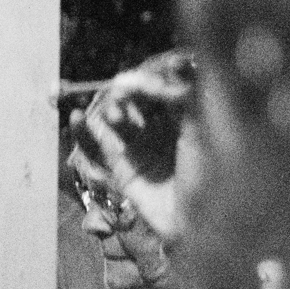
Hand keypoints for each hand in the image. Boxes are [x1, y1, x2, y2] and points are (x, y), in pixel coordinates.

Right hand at [73, 52, 194, 240]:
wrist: (202, 223)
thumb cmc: (213, 174)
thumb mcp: (205, 125)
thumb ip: (184, 91)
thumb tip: (160, 65)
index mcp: (191, 117)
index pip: (165, 87)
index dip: (151, 79)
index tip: (142, 77)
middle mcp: (165, 130)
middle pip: (138, 100)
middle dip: (129, 92)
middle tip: (123, 91)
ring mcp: (142, 148)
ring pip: (118, 118)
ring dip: (113, 110)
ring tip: (116, 112)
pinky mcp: (121, 168)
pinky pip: (98, 145)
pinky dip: (83, 131)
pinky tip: (76, 118)